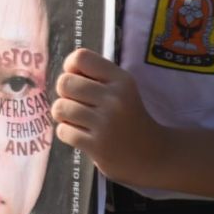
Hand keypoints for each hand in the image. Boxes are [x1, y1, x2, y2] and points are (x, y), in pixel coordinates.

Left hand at [51, 48, 169, 187]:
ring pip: (59, 108)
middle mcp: (115, 99)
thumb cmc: (129, 116)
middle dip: (65, 94)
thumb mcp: (122, 88)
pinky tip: (82, 135)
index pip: (81, 58)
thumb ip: (96, 74)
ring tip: (78, 120)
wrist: (153, 155)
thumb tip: (65, 68)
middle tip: (78, 103)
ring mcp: (106, 123)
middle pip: (64, 83)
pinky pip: (62, 131)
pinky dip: (67, 133)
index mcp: (121, 80)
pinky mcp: (97, 146)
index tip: (78, 78)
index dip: (71, 67)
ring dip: (64, 115)